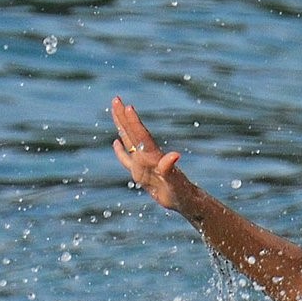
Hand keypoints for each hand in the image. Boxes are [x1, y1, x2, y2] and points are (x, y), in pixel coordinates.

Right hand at [111, 95, 186, 210]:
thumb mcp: (176, 183)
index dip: (134, 123)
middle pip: (133, 133)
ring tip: (115, 110)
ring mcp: (144, 164)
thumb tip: (175, 154)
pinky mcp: (142, 174)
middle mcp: (148, 157)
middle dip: (123, 117)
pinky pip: (127, 160)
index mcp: (154, 158)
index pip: (142, 137)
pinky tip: (115, 142)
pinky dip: (120, 152)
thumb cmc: (182, 194)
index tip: (127, 107)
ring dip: (122, 126)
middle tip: (116, 99)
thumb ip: (171, 169)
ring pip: (129, 141)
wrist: (186, 202)